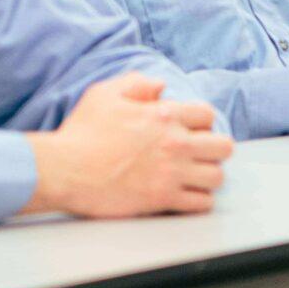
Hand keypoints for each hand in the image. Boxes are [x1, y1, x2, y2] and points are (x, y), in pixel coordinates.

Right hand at [24, 74, 230, 218]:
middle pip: (223, 147)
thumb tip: (159, 86)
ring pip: (217, 177)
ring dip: (207, 176)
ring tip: (193, 177)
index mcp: (164, 115)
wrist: (65, 170)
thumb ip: (136, 84)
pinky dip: (198, 200)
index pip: (208, 115)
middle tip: (198, 154)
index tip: (189, 130)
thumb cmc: (82, 133)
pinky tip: (184, 195)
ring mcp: (171, 173)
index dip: (200, 122)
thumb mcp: (104, 94)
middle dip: (214, 149)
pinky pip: (202, 203)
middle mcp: (174, 143)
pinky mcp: (163, 199)